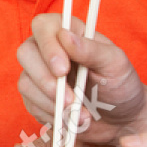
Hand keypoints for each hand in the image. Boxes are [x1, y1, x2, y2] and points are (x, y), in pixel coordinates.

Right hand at [16, 14, 146, 145]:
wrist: (121, 119)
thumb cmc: (120, 85)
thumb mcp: (115, 64)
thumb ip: (92, 49)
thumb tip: (65, 36)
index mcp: (69, 32)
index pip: (43, 26)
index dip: (48, 47)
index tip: (63, 70)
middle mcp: (48, 49)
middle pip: (26, 53)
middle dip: (46, 80)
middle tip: (71, 100)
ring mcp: (38, 73)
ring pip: (26, 83)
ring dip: (53, 103)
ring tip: (80, 115)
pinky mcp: (35, 97)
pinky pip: (31, 104)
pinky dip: (52, 115)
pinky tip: (70, 120)